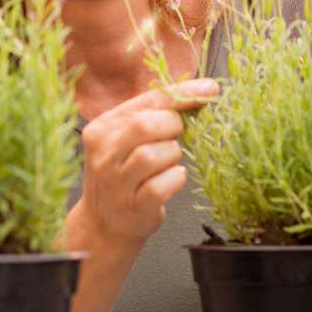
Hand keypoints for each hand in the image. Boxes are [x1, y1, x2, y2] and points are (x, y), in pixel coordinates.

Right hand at [77, 77, 217, 243]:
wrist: (105, 223)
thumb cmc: (124, 174)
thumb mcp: (130, 139)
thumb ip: (158, 114)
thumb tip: (203, 91)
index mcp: (102, 128)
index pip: (147, 100)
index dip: (182, 93)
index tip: (209, 88)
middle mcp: (104, 154)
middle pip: (146, 125)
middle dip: (173, 126)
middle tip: (175, 136)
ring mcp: (116, 182)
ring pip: (153, 155)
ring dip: (172, 156)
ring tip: (167, 162)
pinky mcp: (134, 206)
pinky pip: (162, 185)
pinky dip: (175, 179)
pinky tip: (171, 179)